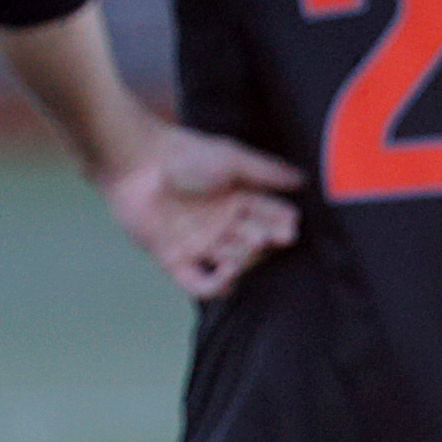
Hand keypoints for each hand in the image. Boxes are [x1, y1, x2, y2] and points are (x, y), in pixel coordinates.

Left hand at [93, 120, 303, 299]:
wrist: (137, 162)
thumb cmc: (185, 154)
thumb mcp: (233, 159)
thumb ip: (267, 172)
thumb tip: (304, 180)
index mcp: (237, 200)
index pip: (269, 217)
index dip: (282, 223)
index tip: (292, 223)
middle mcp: (221, 225)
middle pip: (255, 243)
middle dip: (268, 241)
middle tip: (278, 236)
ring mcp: (199, 244)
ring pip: (234, 264)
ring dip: (246, 259)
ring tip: (253, 243)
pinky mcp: (174, 259)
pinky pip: (198, 285)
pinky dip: (216, 286)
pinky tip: (229, 273)